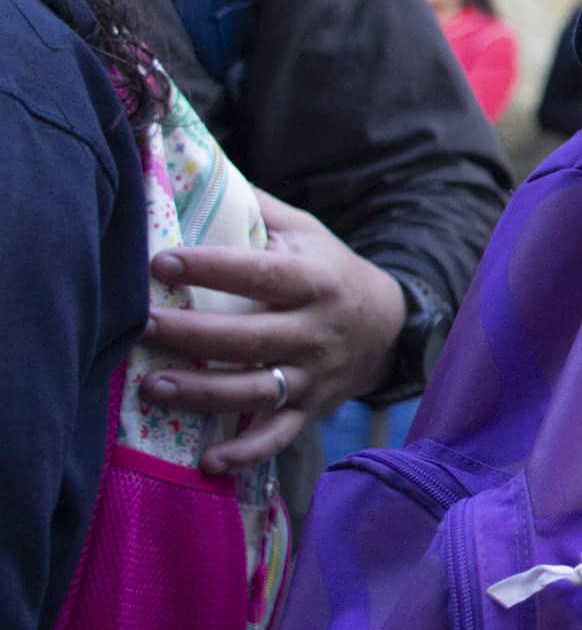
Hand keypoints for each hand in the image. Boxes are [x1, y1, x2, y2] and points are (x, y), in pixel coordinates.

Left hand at [142, 192, 406, 471]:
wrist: (389, 324)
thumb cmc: (330, 269)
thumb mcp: (306, 232)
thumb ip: (256, 211)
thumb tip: (195, 168)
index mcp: (315, 281)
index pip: (260, 275)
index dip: (212, 268)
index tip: (162, 262)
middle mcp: (316, 331)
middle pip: (249, 338)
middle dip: (192, 335)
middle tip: (142, 326)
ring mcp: (314, 375)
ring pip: (255, 390)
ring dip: (202, 392)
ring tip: (151, 385)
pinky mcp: (310, 409)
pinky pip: (277, 436)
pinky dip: (244, 453)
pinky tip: (207, 461)